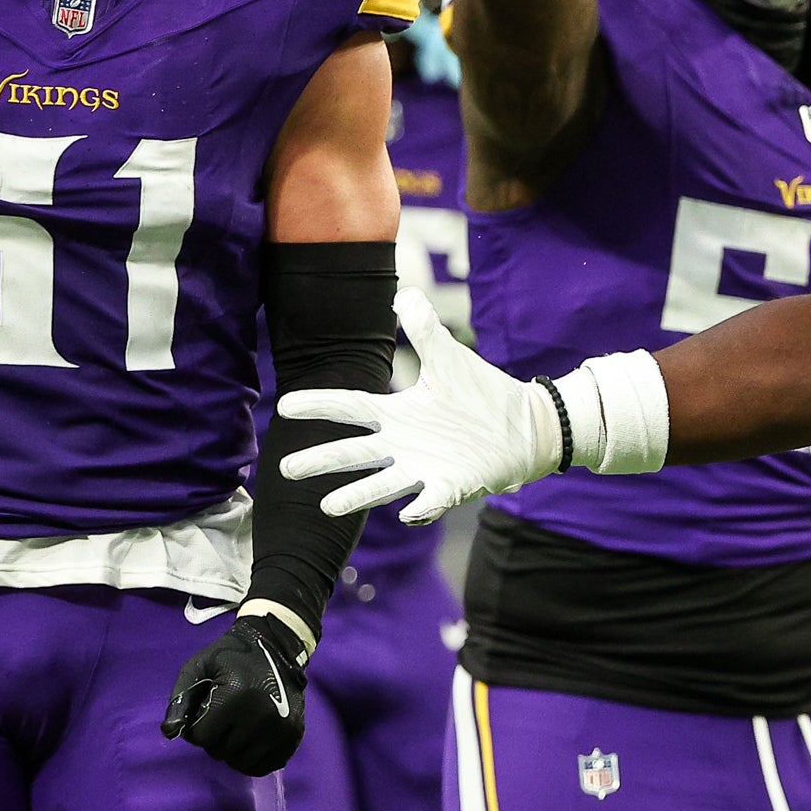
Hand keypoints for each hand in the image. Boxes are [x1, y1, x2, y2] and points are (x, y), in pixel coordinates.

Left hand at [165, 611, 308, 776]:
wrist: (276, 646)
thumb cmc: (231, 657)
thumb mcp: (197, 668)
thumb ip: (179, 700)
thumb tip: (171, 733)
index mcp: (234, 696)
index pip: (201, 738)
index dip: (197, 727)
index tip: (206, 712)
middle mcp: (260, 716)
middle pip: (221, 752)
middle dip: (216, 739)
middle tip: (223, 718)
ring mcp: (281, 728)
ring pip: (242, 762)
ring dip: (234, 750)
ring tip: (238, 728)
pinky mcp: (294, 735)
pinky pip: (267, 766)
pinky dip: (255, 760)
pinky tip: (252, 742)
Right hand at [279, 288, 562, 523]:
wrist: (524, 425)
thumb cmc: (481, 393)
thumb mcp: (449, 358)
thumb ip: (425, 330)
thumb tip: (404, 294)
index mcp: (398, 414)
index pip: (351, 408)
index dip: (319, 405)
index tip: (285, 405)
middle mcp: (403, 445)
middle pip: (354, 453)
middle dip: (321, 460)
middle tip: (285, 469)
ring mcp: (425, 468)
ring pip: (383, 484)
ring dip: (357, 495)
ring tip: (328, 506)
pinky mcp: (451, 486)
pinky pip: (432, 502)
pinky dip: (422, 509)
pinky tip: (409, 515)